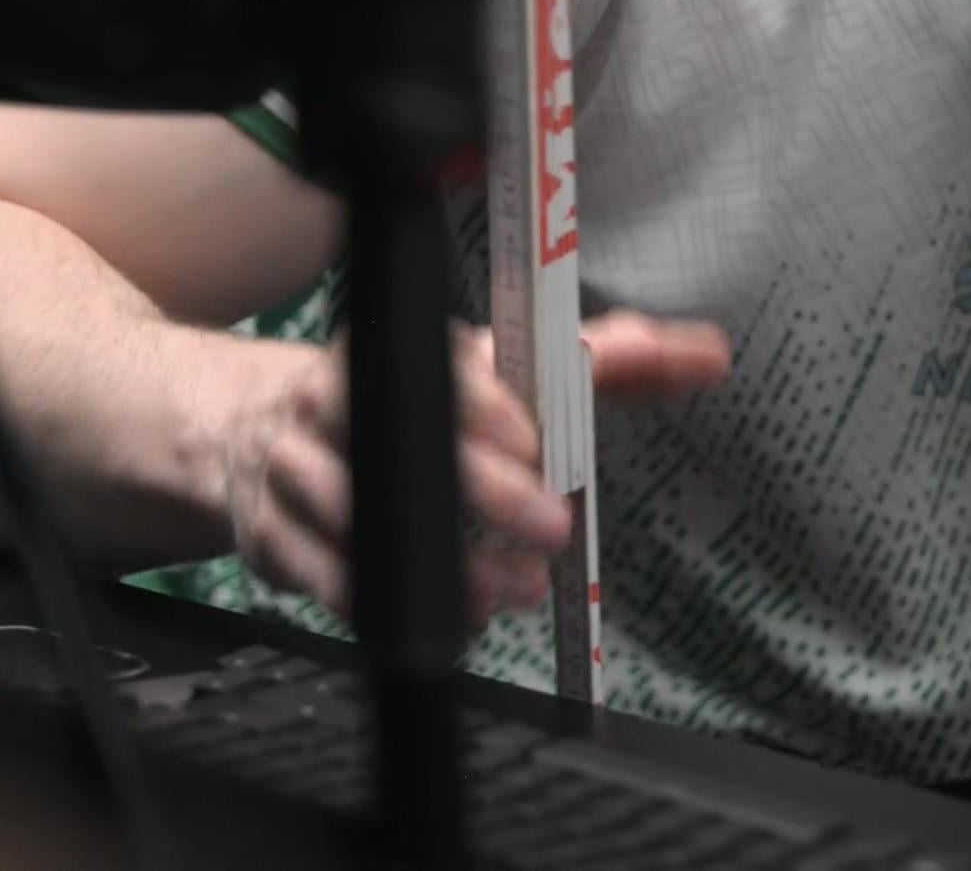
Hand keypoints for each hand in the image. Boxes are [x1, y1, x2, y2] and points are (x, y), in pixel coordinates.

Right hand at [226, 311, 729, 626]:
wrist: (262, 429)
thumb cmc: (419, 402)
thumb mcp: (509, 368)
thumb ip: (609, 360)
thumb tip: (707, 355)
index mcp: (403, 351)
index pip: (441, 369)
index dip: (487, 407)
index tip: (536, 444)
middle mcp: (337, 401)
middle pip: (400, 439)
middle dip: (481, 488)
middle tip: (549, 529)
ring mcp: (296, 468)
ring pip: (356, 515)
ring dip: (438, 564)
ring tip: (507, 592)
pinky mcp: (272, 536)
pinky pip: (316, 574)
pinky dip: (377, 602)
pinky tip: (439, 618)